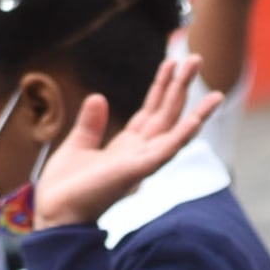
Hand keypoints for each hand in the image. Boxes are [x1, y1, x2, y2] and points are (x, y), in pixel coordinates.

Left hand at [28, 54, 217, 231]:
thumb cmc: (65, 188)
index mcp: (127, 147)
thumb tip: (98, 97)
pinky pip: (166, 150)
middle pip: (167, 113)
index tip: (171, 63)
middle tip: (195, 58)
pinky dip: (183, 135)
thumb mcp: (77, 146)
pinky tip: (197, 119)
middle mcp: (140, 153)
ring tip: (214, 90)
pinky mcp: (138, 171)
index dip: (162, 86)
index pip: (151, 111)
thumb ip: (90, 124)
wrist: (55, 212)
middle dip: (181, 86)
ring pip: (174, 129)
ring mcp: (142, 162)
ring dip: (195, 109)